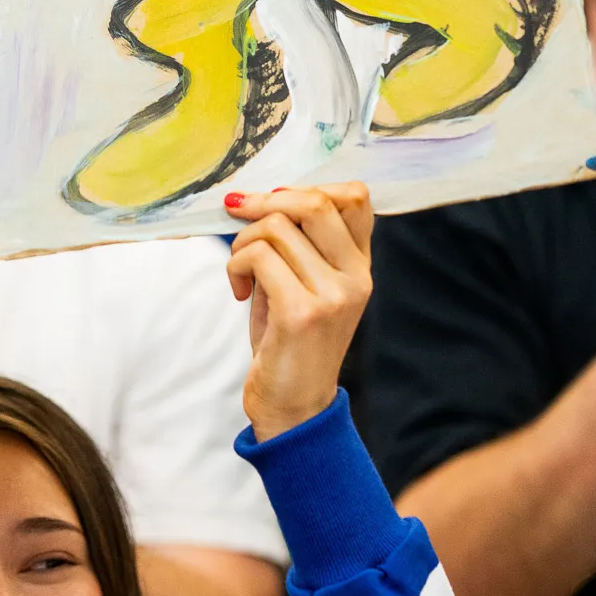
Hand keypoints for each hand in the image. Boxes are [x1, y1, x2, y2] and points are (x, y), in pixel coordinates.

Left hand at [225, 182, 373, 440]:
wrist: (293, 408)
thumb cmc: (289, 342)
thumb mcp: (304, 284)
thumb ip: (298, 243)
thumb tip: (261, 196)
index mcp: (360, 266)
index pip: (354, 197)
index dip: (306, 187)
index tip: (272, 202)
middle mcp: (355, 277)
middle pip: (313, 202)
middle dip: (265, 202)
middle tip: (238, 216)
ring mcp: (333, 295)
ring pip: (275, 228)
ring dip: (241, 243)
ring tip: (240, 273)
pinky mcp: (303, 312)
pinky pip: (258, 257)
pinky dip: (235, 267)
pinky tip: (238, 292)